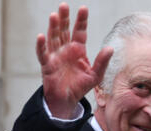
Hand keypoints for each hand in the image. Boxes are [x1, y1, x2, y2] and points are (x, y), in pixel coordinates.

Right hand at [36, 3, 112, 117]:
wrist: (68, 100)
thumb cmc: (80, 86)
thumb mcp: (96, 75)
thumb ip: (102, 62)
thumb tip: (110, 49)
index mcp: (78, 50)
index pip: (80, 31)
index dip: (81, 20)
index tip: (83, 8)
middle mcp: (66, 49)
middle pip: (64, 30)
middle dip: (64, 18)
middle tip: (64, 5)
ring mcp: (55, 56)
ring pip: (53, 38)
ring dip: (53, 27)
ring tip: (54, 15)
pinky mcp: (47, 65)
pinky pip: (43, 54)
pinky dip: (41, 45)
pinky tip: (41, 36)